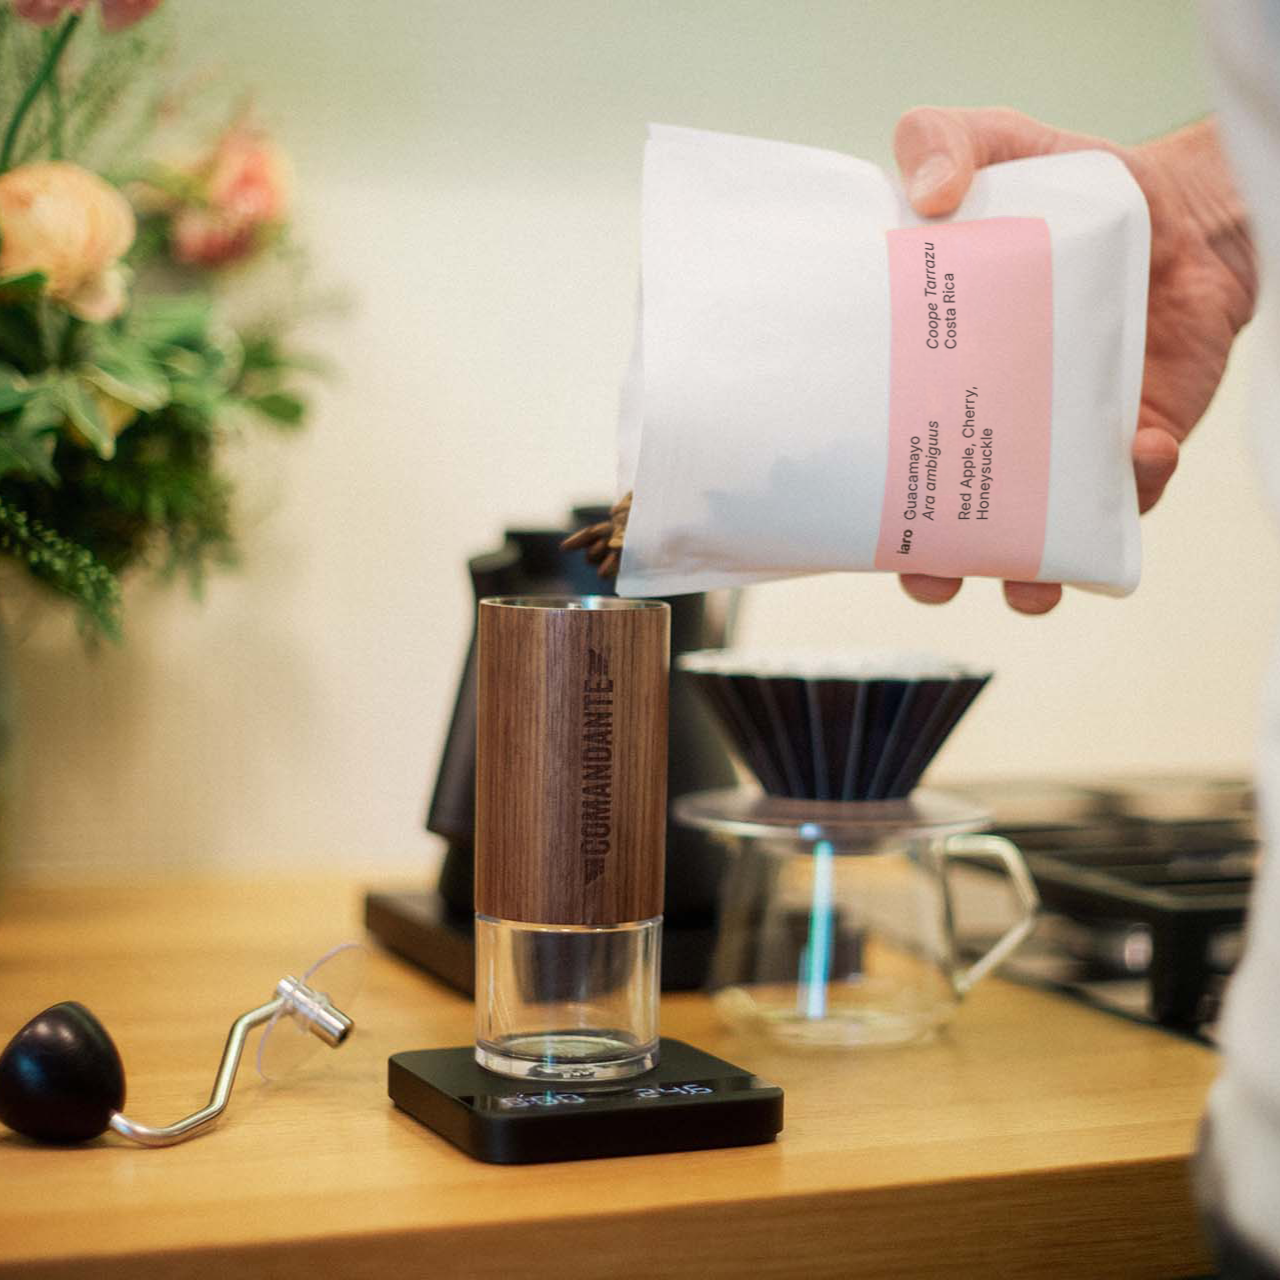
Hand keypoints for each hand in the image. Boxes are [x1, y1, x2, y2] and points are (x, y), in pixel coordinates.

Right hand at [893, 108, 1257, 613]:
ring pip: (1038, 545)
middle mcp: (995, 429)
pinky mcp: (1132, 449)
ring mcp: (1064, 449)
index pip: (892, 461)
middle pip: (954, 529)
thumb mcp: (999, 145)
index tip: (858, 534)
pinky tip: (1135, 454)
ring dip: (1029, 576)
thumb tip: (928, 193)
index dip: (873, 510)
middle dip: (941, 570)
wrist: (1185, 212)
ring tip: (1029, 578)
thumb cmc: (1074, 190)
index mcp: (941, 382)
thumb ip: (944, 141)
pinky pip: (1130, 501)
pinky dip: (1133, 492)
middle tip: (933, 574)